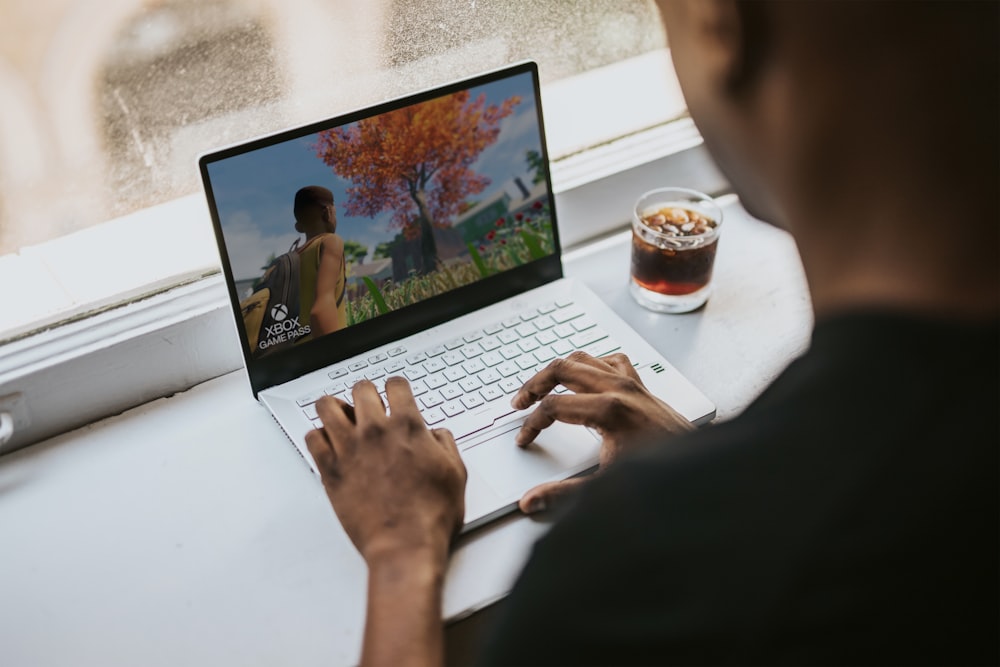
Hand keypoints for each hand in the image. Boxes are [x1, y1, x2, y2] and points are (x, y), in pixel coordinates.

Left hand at [305, 377, 467, 566]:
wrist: (405, 545)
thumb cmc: (431, 516)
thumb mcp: (455, 473)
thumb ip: (444, 445)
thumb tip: (435, 434)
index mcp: (408, 427)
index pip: (395, 385)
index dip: (396, 388)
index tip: (394, 394)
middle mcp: (375, 431)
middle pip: (360, 389)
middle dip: (366, 394)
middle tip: (368, 406)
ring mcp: (349, 449)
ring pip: (327, 406)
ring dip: (335, 408)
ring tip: (342, 419)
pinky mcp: (330, 470)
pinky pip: (311, 438)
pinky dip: (318, 437)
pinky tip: (329, 445)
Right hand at [510, 351, 692, 512]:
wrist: (698, 470)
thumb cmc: (659, 476)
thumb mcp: (606, 486)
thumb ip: (563, 494)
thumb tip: (531, 501)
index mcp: (609, 410)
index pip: (554, 407)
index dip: (532, 424)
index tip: (524, 440)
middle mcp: (619, 389)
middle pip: (562, 368)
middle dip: (534, 384)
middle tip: (519, 403)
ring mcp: (631, 382)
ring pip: (583, 358)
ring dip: (557, 370)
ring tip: (541, 388)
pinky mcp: (641, 385)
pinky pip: (609, 360)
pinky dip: (590, 365)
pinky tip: (582, 380)